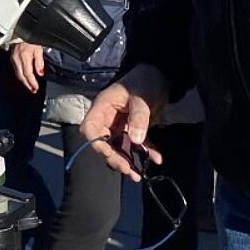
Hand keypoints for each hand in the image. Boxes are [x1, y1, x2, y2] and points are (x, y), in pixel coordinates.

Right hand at [10, 42, 44, 92]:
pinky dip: (21, 75)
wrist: (21, 30)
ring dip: (24, 81)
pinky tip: (24, 76)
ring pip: (17, 74)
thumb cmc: (30, 38)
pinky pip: (16, 69)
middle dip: (27, 84)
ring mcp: (13, 58)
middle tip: (33, 90)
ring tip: (30, 86)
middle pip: (21, 76)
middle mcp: (17, 59)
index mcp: (24, 57)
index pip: (28, 74)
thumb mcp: (38, 49)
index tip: (36, 88)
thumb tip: (40, 73)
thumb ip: (39, 62)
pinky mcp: (12, 57)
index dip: (32, 82)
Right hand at [79, 63, 169, 181]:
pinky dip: (144, 152)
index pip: (90, 129)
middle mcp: (108, 118)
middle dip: (115, 159)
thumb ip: (139, 117)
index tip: (111, 155)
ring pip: (118, 148)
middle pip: (104, 143)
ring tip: (139, 174)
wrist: (159, 74)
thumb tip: (136, 140)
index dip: (97, 144)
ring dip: (128, 161)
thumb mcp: (142, 97)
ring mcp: (120, 124)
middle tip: (129, 171)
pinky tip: (156, 158)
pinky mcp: (133, 128)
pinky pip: (135, 144)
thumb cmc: (145, 80)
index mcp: (103, 107)